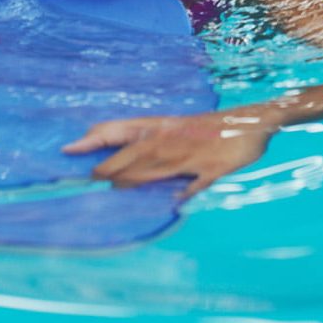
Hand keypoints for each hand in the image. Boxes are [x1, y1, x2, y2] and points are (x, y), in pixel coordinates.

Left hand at [63, 110, 274, 197]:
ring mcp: (194, 153)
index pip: (120, 130)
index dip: (94, 138)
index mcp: (163, 127)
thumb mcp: (178, 128)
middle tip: (89, 180)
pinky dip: (186, 191)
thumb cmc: (211, 127)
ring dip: (135, 179)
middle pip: (134, 153)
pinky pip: (198, 182)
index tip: (68, 148)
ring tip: (114, 190)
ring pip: (158, 168)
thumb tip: (120, 160)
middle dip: (110, 167)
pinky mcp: (215, 166)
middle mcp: (173, 138)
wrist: (254, 121)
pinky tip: (175, 202)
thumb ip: (153, 142)